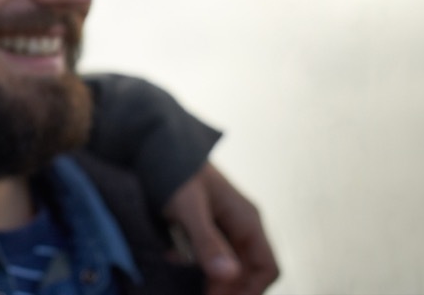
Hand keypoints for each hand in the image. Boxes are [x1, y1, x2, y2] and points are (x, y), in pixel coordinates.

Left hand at [163, 162, 278, 294]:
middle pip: (248, 270)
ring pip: (229, 263)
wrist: (156, 143)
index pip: (267, 266)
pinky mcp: (207, 222)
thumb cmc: (175, 171)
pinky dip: (196, 260)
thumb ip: (208, 241)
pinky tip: (173, 256)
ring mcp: (226, 223)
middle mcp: (242, 223)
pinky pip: (210, 250)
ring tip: (189, 280)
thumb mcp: (188, 208)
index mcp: (248, 219)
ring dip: (211, 276)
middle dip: (229, 288)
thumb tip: (230, 275)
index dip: (251, 290)